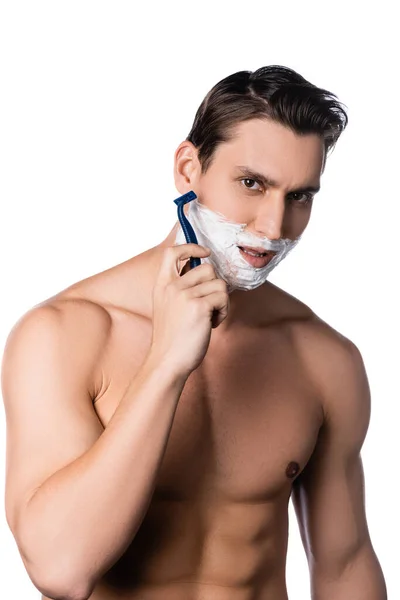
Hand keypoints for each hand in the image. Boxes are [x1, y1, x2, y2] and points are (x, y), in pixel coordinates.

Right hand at [149, 243, 228, 377]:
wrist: (167, 361)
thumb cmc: (172, 338)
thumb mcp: (168, 307)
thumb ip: (181, 289)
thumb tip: (206, 272)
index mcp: (162, 285)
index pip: (173, 252)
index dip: (191, 247)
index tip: (204, 253)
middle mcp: (172, 287)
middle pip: (208, 268)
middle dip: (214, 286)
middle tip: (209, 306)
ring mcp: (185, 295)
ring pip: (219, 283)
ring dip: (221, 301)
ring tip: (209, 317)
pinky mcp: (199, 306)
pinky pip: (223, 298)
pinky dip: (223, 312)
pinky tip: (212, 324)